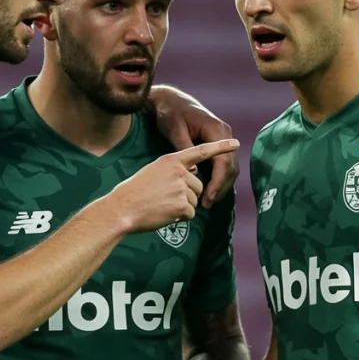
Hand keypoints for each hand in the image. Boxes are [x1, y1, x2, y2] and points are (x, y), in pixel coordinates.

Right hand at [106, 139, 238, 232]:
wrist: (122, 207)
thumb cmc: (133, 191)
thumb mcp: (153, 170)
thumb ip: (174, 170)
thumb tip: (192, 176)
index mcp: (171, 160)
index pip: (201, 151)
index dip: (220, 147)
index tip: (236, 143)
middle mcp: (179, 171)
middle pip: (198, 185)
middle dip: (187, 195)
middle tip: (164, 198)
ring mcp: (181, 188)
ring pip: (195, 200)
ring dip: (182, 207)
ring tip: (161, 205)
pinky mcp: (182, 205)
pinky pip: (190, 213)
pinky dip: (179, 217)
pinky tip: (163, 214)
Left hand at [148, 87, 238, 208]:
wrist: (170, 100)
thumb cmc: (170, 113)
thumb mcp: (174, 129)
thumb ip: (185, 148)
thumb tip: (195, 172)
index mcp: (216, 130)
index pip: (224, 162)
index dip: (218, 182)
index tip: (208, 197)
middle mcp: (224, 134)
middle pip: (231, 167)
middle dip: (221, 188)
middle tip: (207, 204)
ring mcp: (222, 138)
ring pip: (229, 167)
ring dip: (221, 185)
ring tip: (207, 201)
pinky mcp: (217, 143)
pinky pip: (223, 164)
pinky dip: (218, 178)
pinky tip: (208, 190)